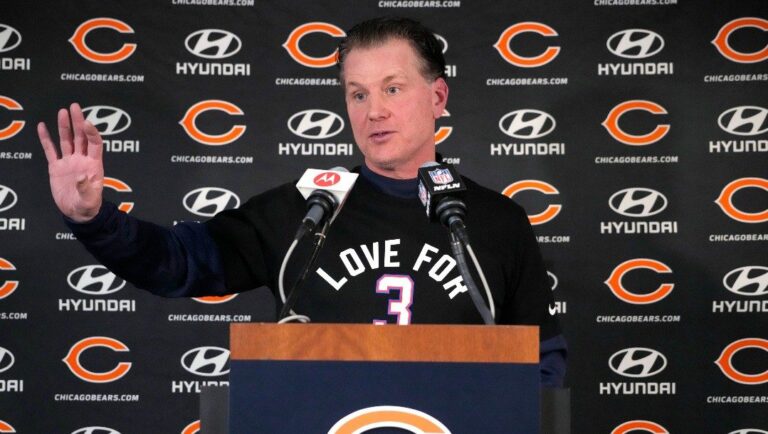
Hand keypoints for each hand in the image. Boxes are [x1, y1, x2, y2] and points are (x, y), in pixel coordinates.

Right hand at [38, 103, 103, 221]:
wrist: (77, 213)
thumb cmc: (88, 206)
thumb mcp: (90, 199)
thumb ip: (87, 188)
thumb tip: (82, 176)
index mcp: (94, 165)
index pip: (95, 144)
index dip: (92, 133)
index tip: (87, 122)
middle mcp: (82, 159)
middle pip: (80, 137)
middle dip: (78, 121)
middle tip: (74, 106)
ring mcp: (69, 162)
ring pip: (66, 140)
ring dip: (64, 126)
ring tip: (62, 111)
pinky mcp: (56, 167)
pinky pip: (50, 150)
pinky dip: (46, 139)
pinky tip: (42, 126)